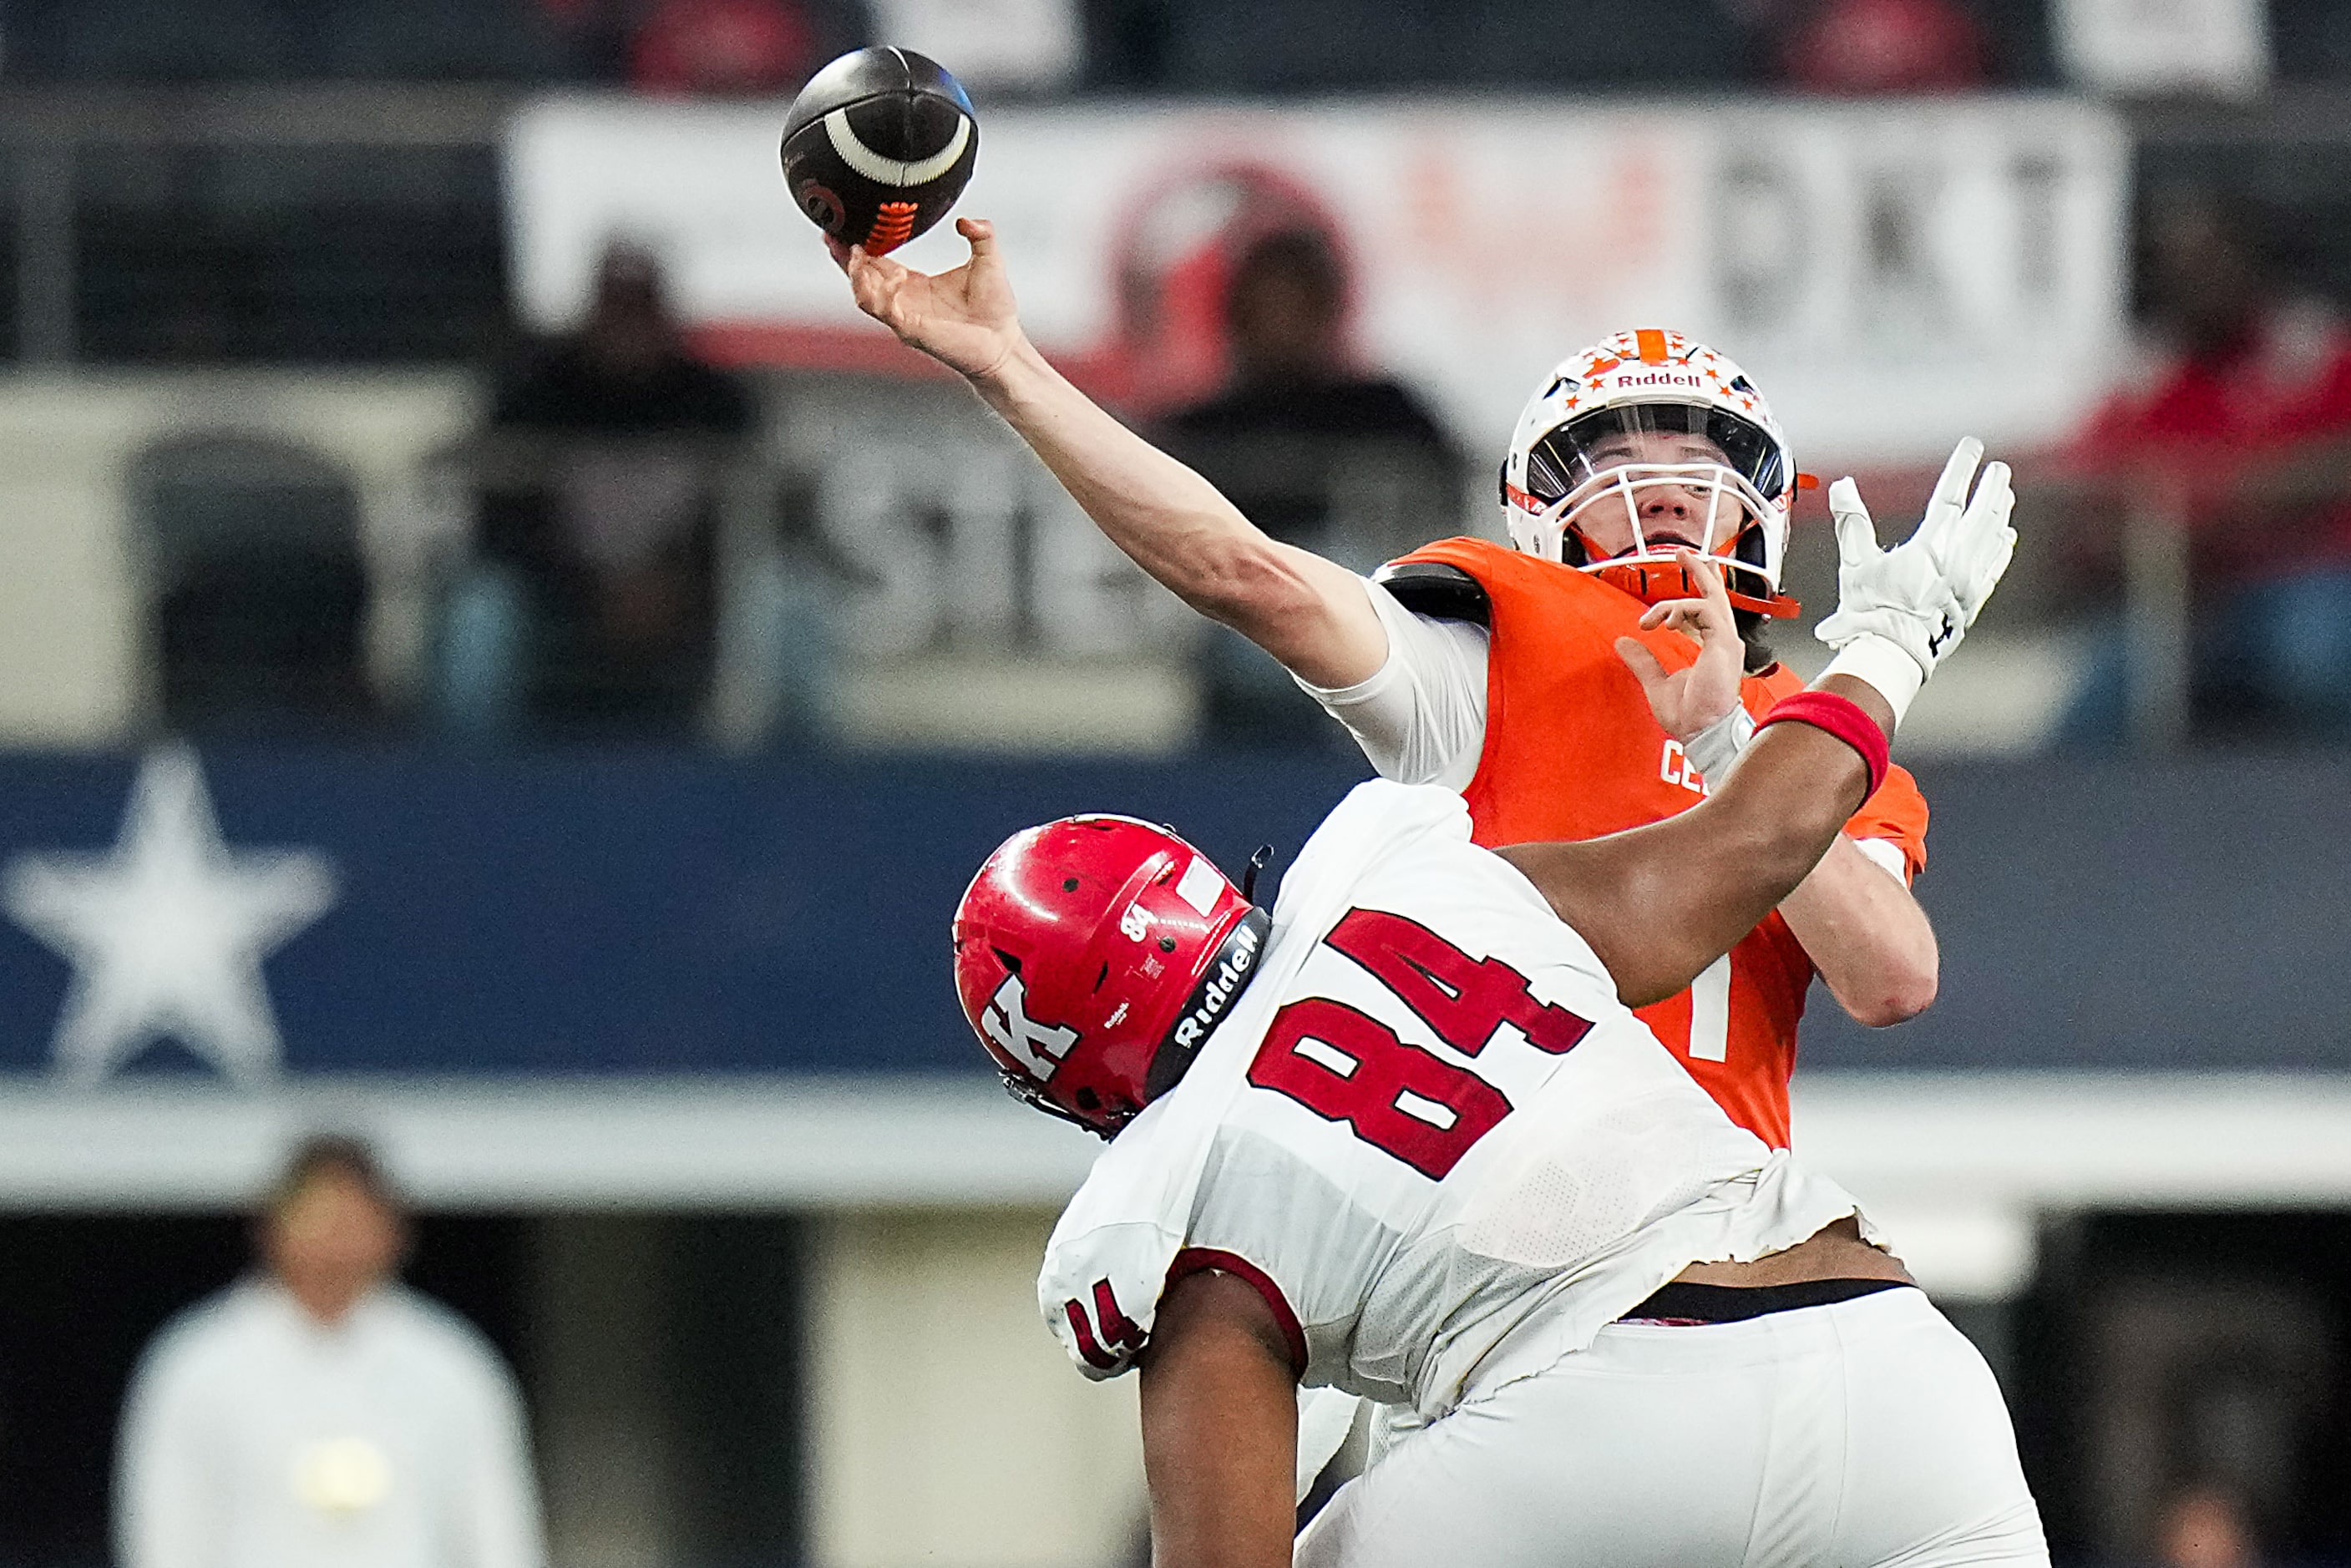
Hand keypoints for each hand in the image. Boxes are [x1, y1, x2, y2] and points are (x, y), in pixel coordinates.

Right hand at [833, 216, 1023, 381]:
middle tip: (832, 234)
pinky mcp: (911, 330)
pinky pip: (883, 310)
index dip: (859, 246)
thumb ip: (981, 235)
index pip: (876, 262)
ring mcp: (904, 317)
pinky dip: (882, 292)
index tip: (846, 225)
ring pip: (864, 295)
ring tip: (856, 251)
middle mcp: (904, 300)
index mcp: (915, 284)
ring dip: (856, 274)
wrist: (1005, 343)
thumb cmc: (994, 309)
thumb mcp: (988, 260)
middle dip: (844, 257)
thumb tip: (967, 219)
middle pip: (861, 277)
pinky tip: (892, 275)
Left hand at [1616, 550, 1745, 740]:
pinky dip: (1678, 610)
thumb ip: (1644, 661)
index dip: (1688, 601)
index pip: (1707, 614)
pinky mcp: (1723, 642)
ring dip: (1674, 602)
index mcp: (1713, 650)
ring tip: (1651, 618)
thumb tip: (1624, 643)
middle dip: (1700, 573)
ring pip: (1707, 600)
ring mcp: (1726, 642)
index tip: (1665, 606)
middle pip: (1717, 597)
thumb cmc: (1689, 716)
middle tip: (1683, 554)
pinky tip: (1660, 623)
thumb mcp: (1657, 683)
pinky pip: (1702, 610)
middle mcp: (1723, 643)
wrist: (1702, 731)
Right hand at [1813, 437, 2015, 708]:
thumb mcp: (1855, 564)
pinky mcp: (1974, 601)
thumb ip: (1852, 522)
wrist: (1892, 653)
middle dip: (1992, 487)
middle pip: (1982, 513)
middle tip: (1999, 470)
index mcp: (1930, 546)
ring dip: (2000, 513)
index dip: (1962, 468)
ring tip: (2006, 495)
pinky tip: (2007, 537)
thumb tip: (1843, 486)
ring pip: (1993, 538)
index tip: (1971, 447)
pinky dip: (2003, 549)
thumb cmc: (1870, 611)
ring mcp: (1970, 581)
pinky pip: (1995, 567)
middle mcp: (1957, 560)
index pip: (1951, 495)